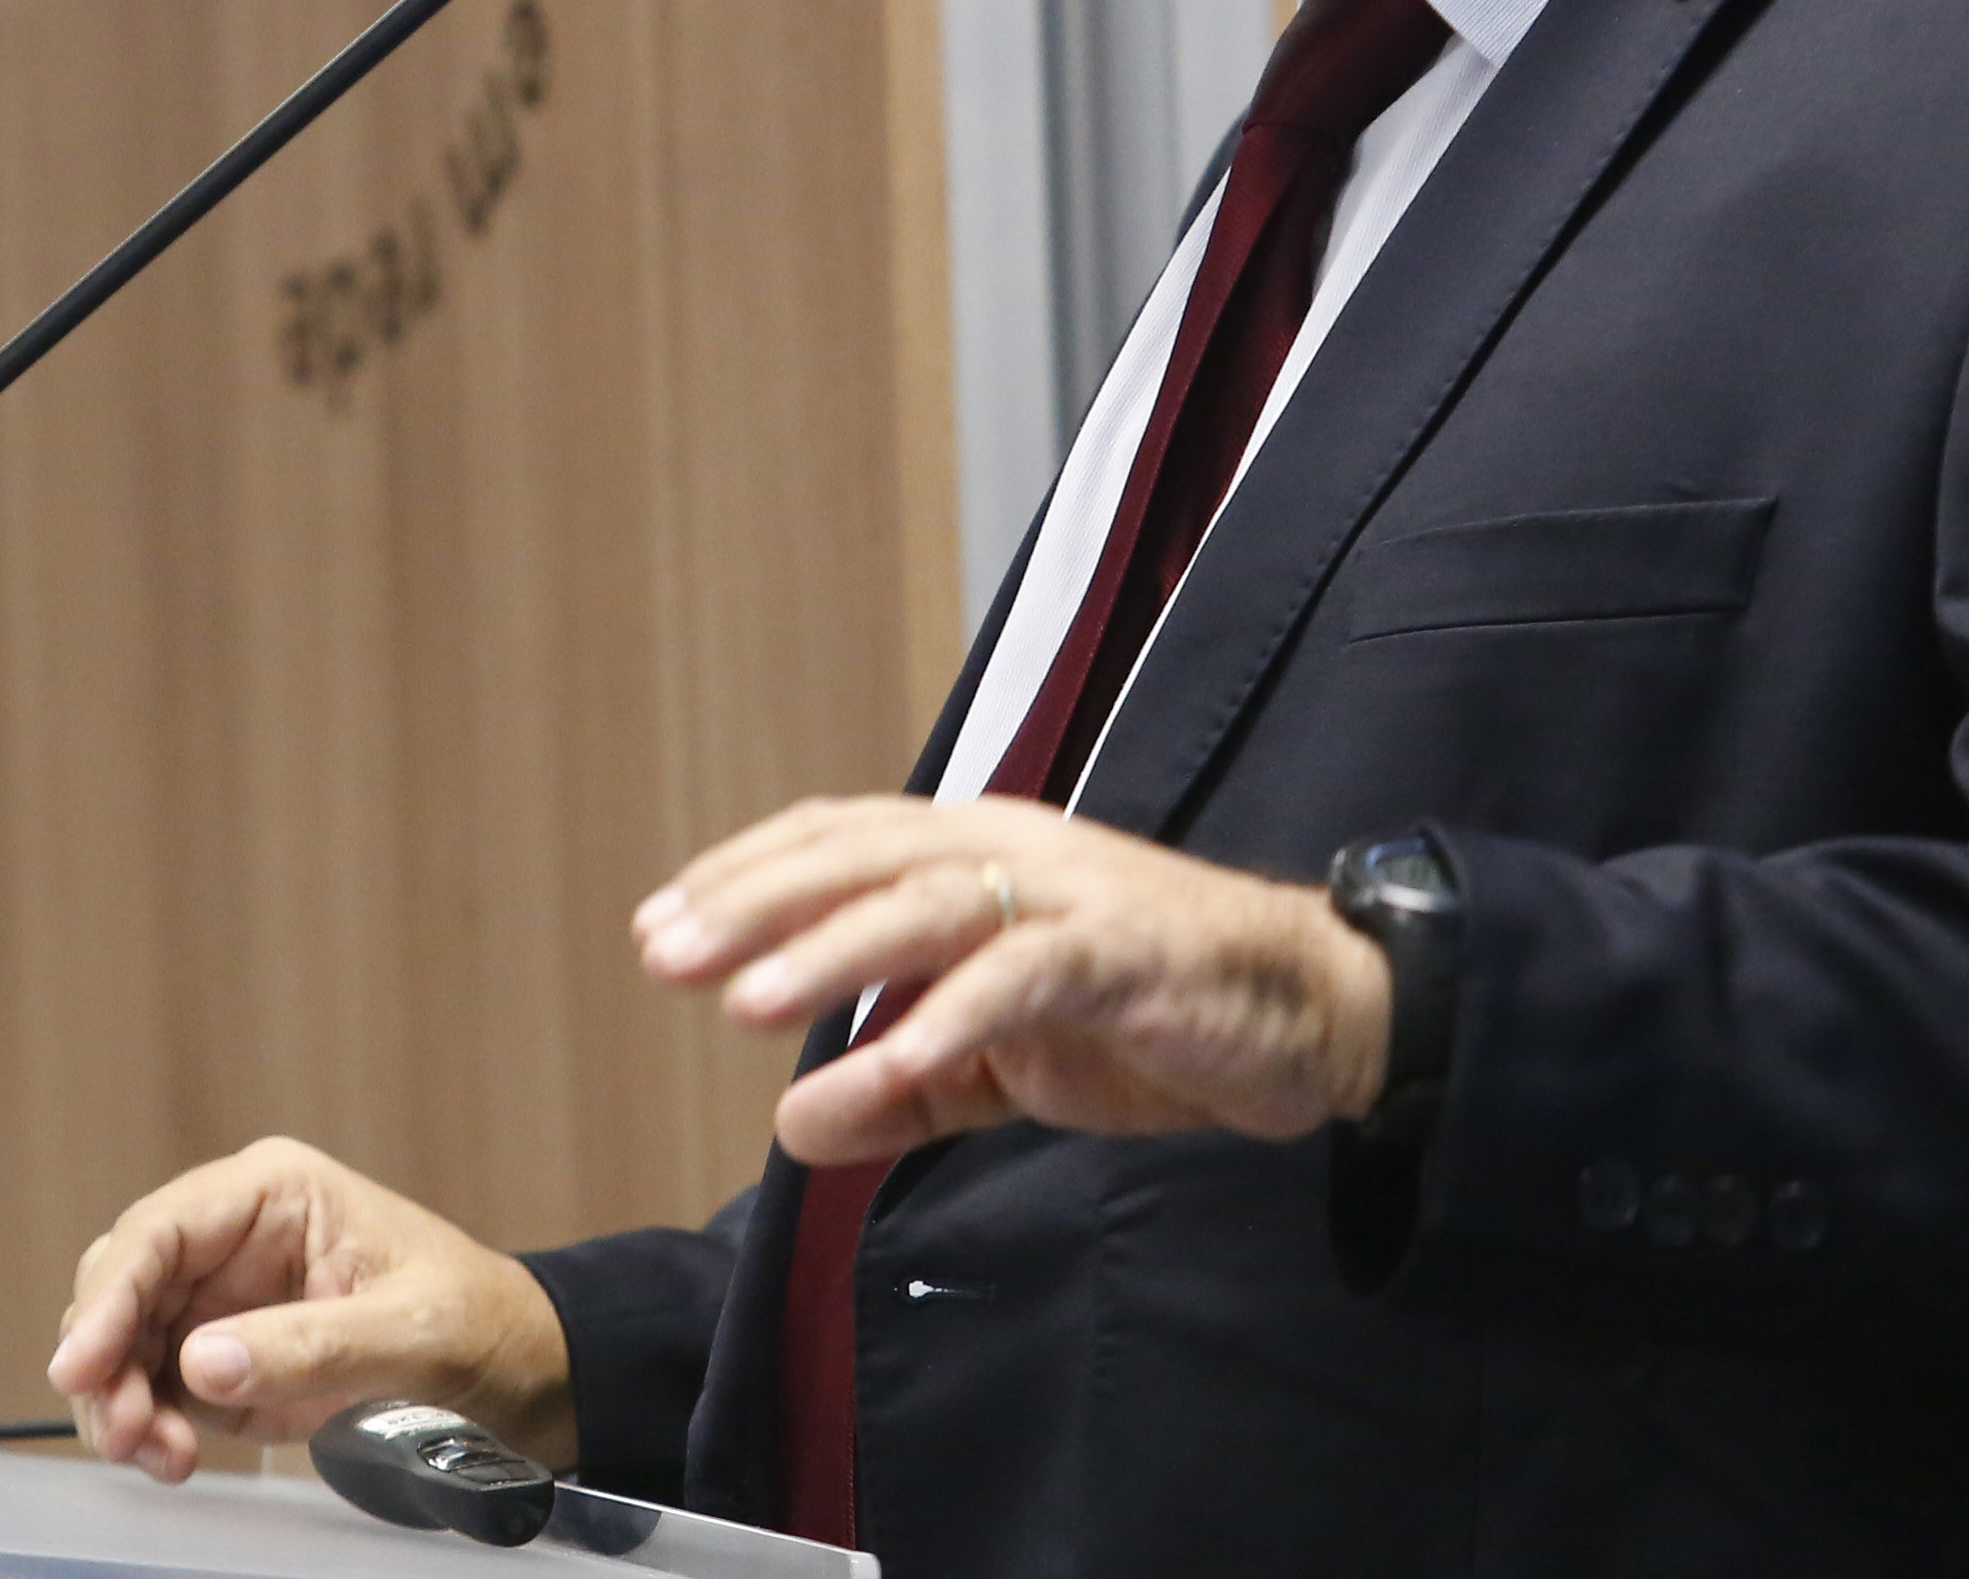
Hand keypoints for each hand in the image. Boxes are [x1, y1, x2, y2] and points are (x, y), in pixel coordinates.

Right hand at [40, 1135, 573, 1483]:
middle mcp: (232, 1240)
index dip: (109, 1295)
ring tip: (156, 1456)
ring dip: (122, 1402)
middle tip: (122, 1430)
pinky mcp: (226, 1362)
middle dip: (107, 1359)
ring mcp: (222, 1301)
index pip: (160, 1231)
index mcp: (273, 1192)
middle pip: (124, 1286)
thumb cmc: (477, 1324)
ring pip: (126, 1343)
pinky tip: (171, 1459)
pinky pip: (156, 1389)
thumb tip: (202, 1363)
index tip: (82, 1364)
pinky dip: (148, 1428)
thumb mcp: (410, 1332)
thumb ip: (311, 1345)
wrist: (517, 1375)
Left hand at [634, 795, 1394, 1163]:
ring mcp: (1075, 896)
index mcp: (977, 857)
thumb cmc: (1148, 1017)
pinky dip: (956, 1017)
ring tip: (749, 1002)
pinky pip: (1030, 978)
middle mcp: (1015, 851)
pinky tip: (893, 1063)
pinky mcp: (1132, 953)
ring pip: (934, 904)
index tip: (660, 929)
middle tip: (669, 956)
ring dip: (835, 949)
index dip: (746, 878)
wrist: (1308, 1014)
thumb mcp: (1003, 1065)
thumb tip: (790, 1125)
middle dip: (759, 904)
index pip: (840, 843)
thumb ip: (902, 1091)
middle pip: (866, 858)